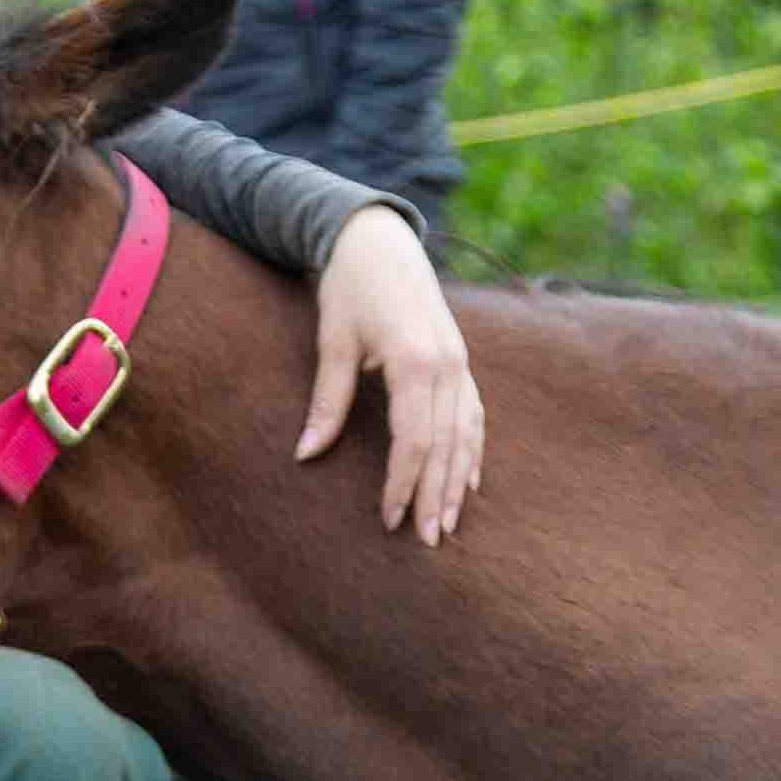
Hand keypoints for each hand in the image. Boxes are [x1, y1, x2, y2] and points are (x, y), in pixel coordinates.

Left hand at [299, 207, 482, 544]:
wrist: (379, 240)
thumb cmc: (349, 287)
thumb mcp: (332, 341)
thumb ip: (327, 400)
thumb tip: (306, 454)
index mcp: (413, 360)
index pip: (414, 439)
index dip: (403, 483)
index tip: (390, 518)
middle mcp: (446, 365)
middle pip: (446, 445)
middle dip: (436, 495)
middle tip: (427, 541)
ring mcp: (460, 362)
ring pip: (467, 435)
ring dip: (458, 482)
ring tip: (449, 523)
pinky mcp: (462, 361)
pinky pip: (475, 415)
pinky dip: (473, 451)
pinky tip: (469, 481)